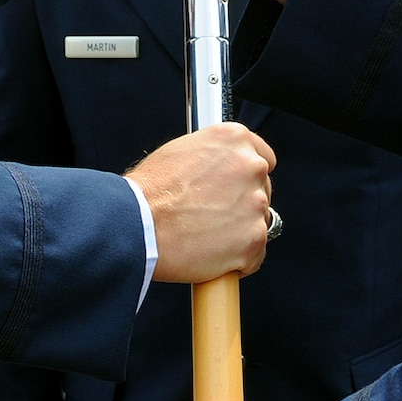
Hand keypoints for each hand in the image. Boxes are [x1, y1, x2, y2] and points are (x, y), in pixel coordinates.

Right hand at [128, 123, 275, 283]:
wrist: (138, 224)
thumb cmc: (149, 191)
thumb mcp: (181, 151)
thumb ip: (213, 157)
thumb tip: (219, 171)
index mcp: (235, 140)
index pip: (263, 158)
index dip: (245, 178)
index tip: (236, 189)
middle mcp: (251, 167)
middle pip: (262, 191)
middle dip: (242, 205)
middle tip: (212, 215)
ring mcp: (255, 204)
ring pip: (258, 223)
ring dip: (239, 232)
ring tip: (205, 235)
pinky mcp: (253, 239)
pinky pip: (254, 255)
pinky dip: (237, 260)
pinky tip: (211, 254)